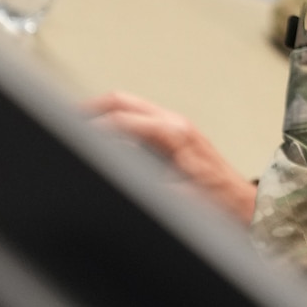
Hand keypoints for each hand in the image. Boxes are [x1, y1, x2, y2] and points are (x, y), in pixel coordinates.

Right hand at [87, 91, 256, 223]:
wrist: (243, 205)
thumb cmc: (218, 202)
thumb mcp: (177, 197)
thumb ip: (144, 179)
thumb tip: (115, 163)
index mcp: (175, 133)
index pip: (122, 119)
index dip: (92, 127)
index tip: (72, 136)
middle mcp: (175, 122)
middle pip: (122, 101)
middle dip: (90, 109)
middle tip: (63, 121)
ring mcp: (176, 125)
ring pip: (129, 106)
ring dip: (102, 113)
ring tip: (76, 126)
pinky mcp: (175, 133)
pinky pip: (139, 118)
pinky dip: (116, 121)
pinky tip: (103, 136)